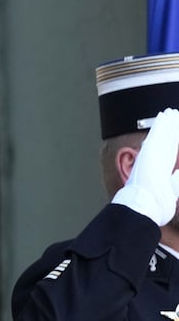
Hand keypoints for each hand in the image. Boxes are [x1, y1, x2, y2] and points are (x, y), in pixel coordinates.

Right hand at [113, 107, 178, 225]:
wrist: (144, 208)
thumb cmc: (155, 206)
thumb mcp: (172, 192)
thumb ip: (177, 181)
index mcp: (160, 171)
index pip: (170, 152)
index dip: (174, 142)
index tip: (177, 133)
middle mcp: (155, 161)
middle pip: (166, 141)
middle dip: (171, 129)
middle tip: (174, 116)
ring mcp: (151, 156)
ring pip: (162, 135)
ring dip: (167, 123)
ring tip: (171, 112)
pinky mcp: (149, 152)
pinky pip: (157, 134)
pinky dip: (160, 124)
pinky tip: (163, 115)